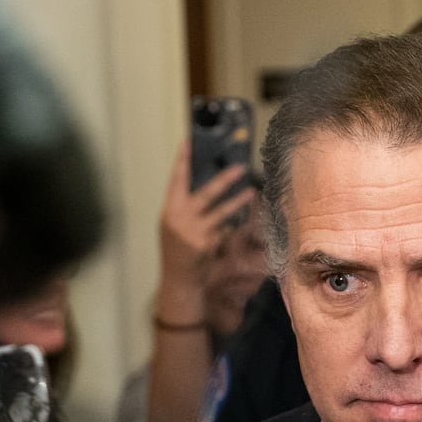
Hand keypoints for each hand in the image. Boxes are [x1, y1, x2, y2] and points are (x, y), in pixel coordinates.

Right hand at [156, 141, 257, 335]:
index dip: (182, 161)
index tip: (188, 142)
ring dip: (238, 202)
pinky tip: (244, 222)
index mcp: (169, 210)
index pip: (175, 180)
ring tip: (252, 193)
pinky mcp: (206, 245)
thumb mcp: (175, 225)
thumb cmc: (178, 250)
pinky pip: (225, 230)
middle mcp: (178, 218)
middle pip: (205, 193)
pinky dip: (234, 226)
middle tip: (240, 167)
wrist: (178, 279)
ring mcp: (193, 232)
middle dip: (223, 180)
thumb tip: (210, 186)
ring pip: (221, 213)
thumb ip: (186, 208)